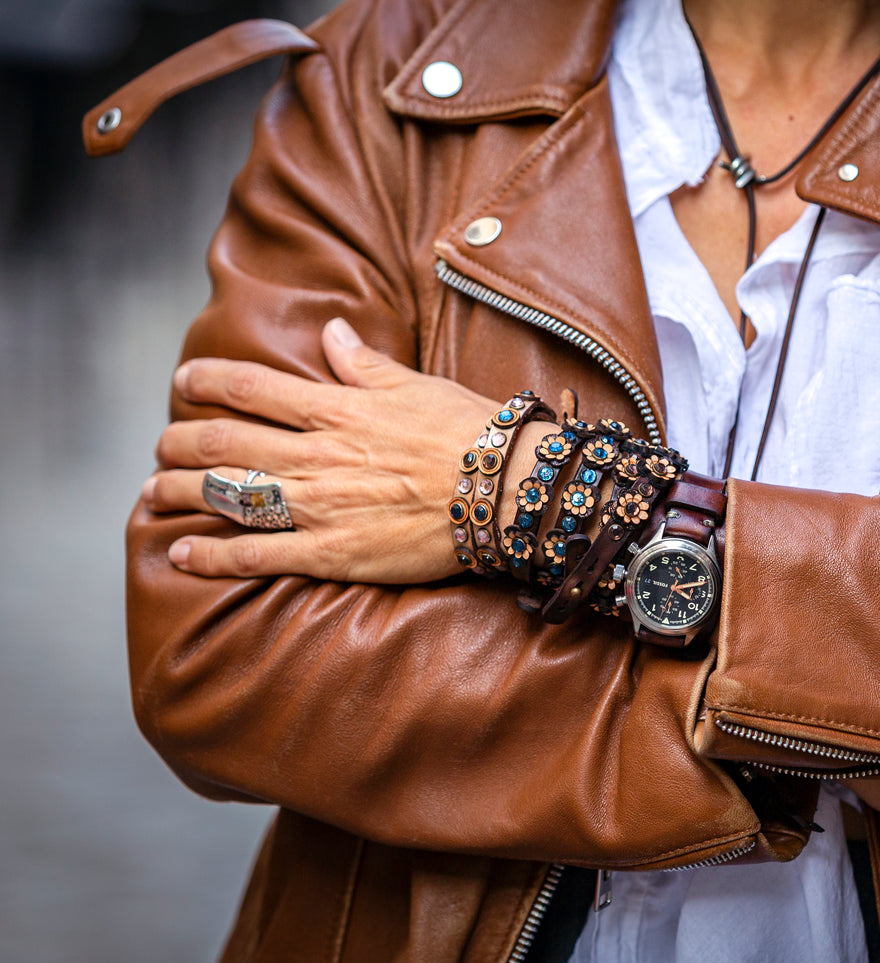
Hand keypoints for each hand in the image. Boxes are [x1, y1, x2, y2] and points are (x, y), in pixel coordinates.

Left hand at [141, 318, 543, 582]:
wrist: (505, 490)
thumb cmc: (470, 434)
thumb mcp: (415, 385)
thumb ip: (364, 363)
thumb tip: (331, 333)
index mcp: (337, 409)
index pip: (251, 388)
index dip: (207, 381)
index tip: (184, 380)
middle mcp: (316, 455)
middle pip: (224, 444)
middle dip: (180, 443)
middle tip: (161, 446)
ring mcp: (319, 506)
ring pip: (228, 495)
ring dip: (181, 493)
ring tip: (154, 493)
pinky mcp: (331, 552)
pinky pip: (256, 554)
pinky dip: (212, 556)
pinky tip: (182, 555)